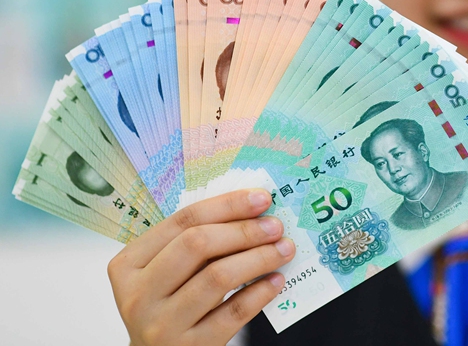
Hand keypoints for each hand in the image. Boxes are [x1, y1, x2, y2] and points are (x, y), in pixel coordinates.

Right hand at [108, 189, 295, 345]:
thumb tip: (250, 211)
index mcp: (128, 264)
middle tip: (275, 226)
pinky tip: (276, 280)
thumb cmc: (168, 307)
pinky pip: (233, 312)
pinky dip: (259, 292)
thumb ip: (194, 244)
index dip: (226, 205)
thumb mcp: (166, 273)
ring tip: (283, 249)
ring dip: (258, 258)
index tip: (261, 198)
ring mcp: (162, 324)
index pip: (182, 221)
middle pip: (198, 245)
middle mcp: (139, 294)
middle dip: (244, 230)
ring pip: (218, 277)